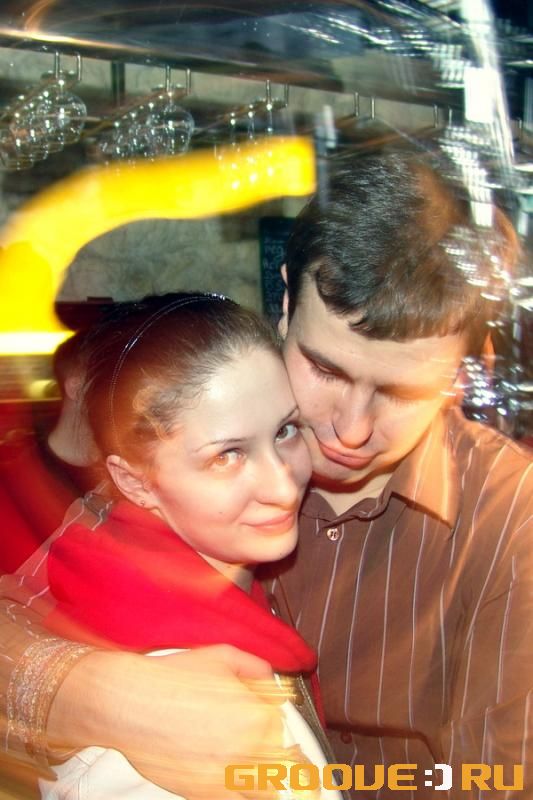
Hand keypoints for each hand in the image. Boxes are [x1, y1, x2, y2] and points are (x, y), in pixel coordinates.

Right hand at [48, 645, 288, 798]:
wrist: (130, 704)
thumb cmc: (172, 679)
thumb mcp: (221, 655)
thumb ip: (256, 667)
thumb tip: (271, 679)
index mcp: (259, 714)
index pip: (286, 728)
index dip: (280, 726)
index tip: (281, 732)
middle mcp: (250, 748)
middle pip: (282, 760)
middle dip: (278, 753)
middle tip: (274, 753)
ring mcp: (229, 773)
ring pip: (266, 787)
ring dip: (266, 777)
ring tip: (261, 771)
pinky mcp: (207, 792)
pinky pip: (240, 797)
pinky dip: (241, 789)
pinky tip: (236, 778)